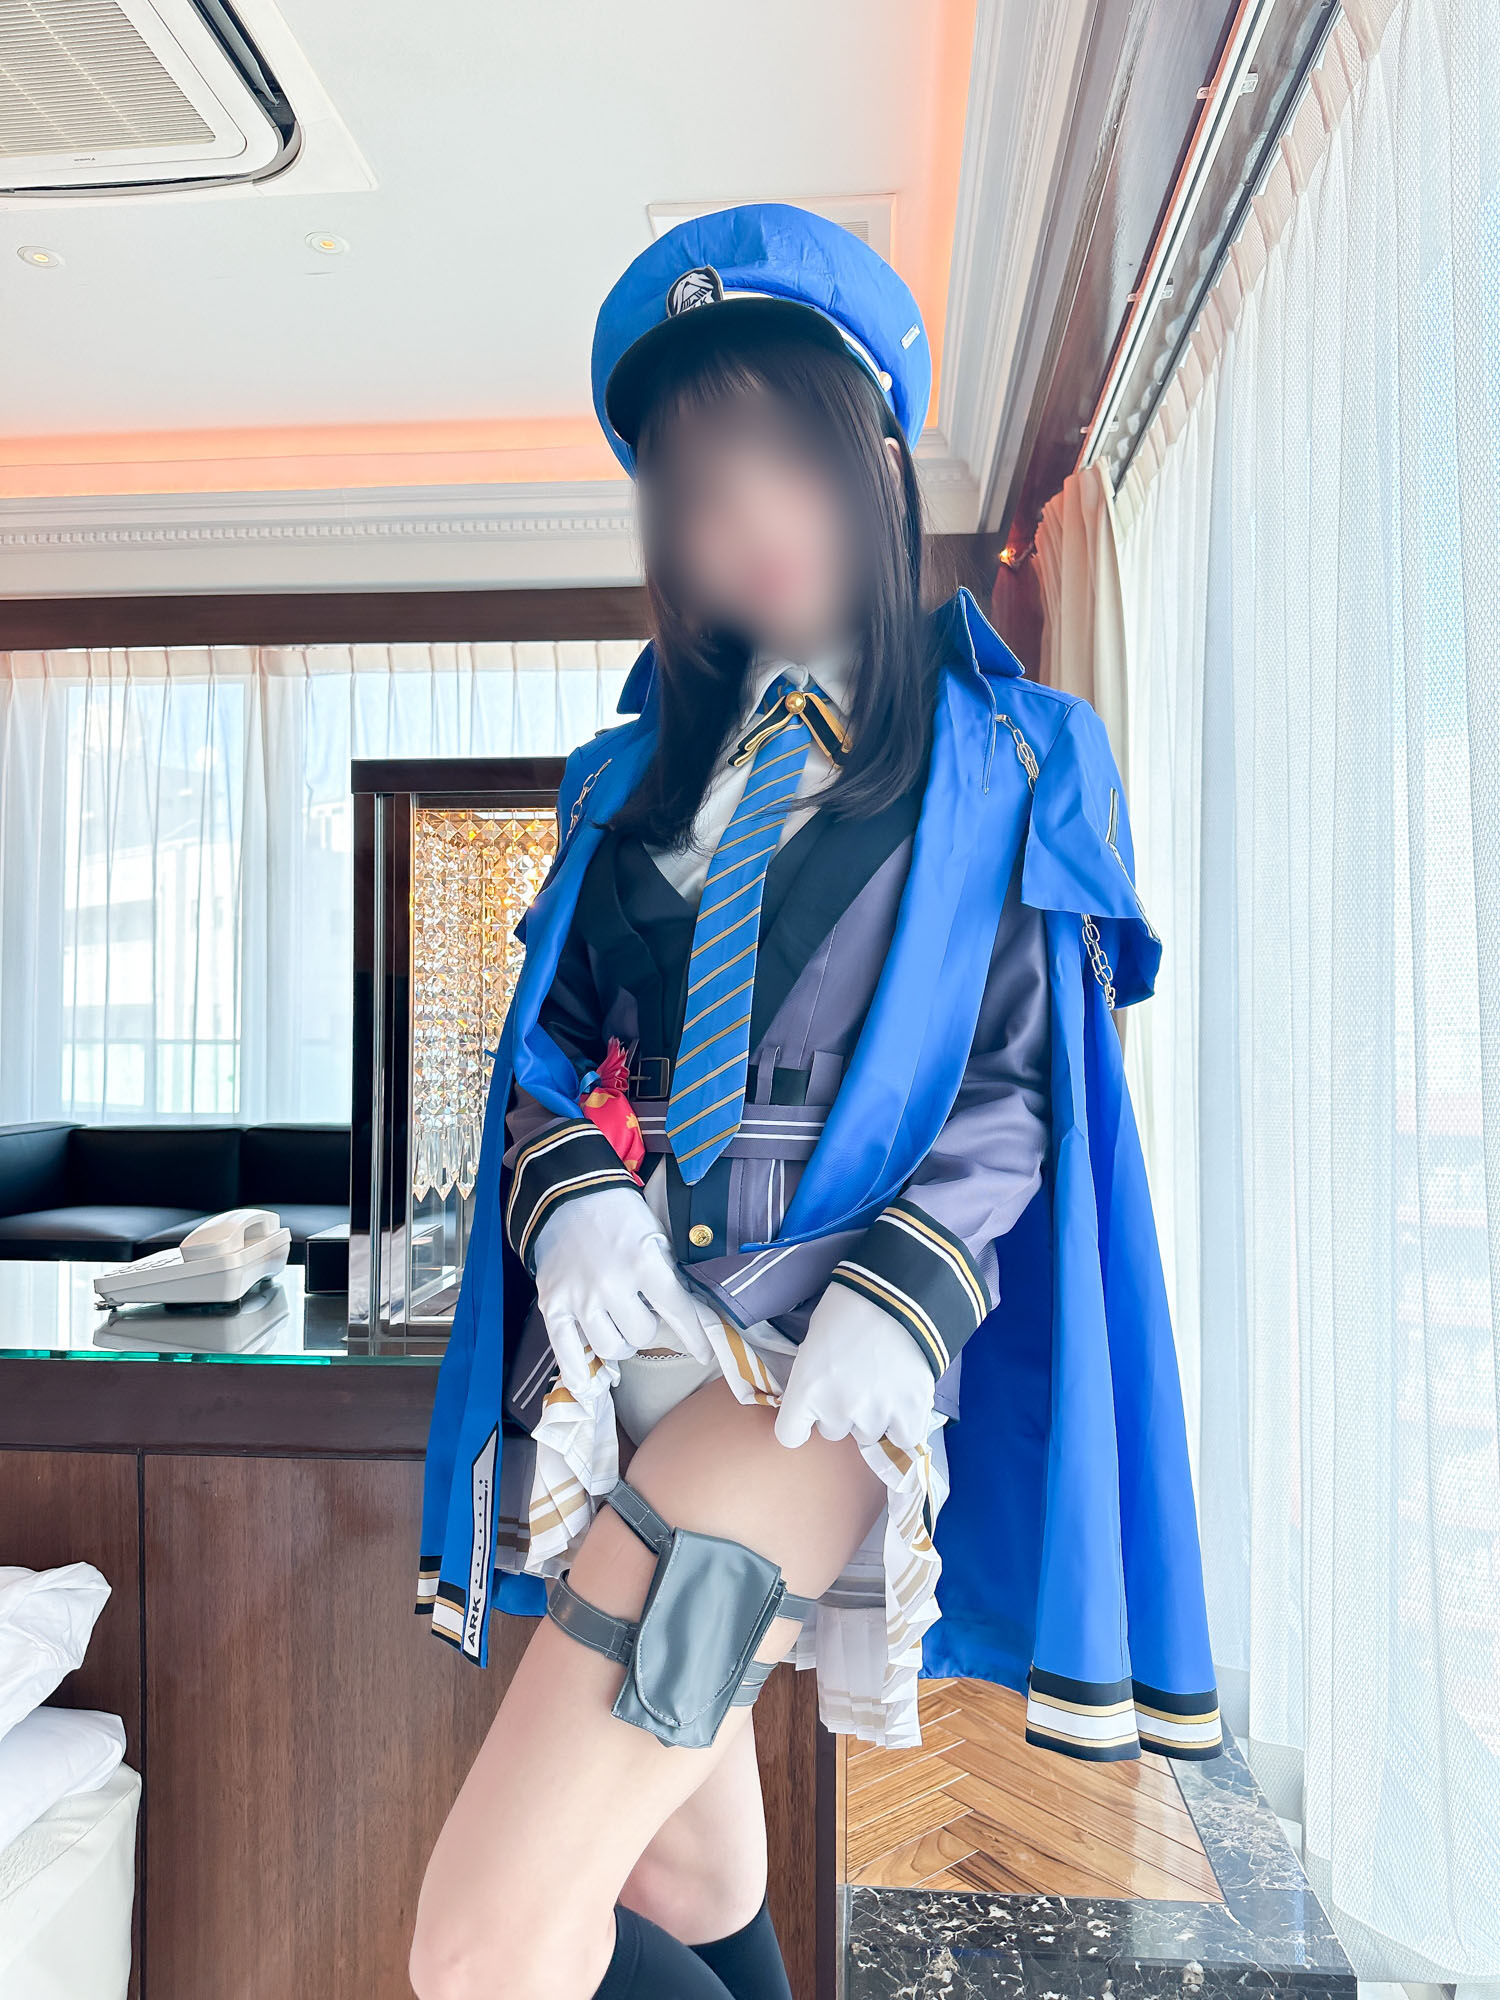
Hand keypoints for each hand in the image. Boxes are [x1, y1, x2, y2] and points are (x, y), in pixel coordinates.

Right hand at [530, 1185, 716, 1397]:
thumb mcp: (655, 1237)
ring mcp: (579, 1298)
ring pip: (611, 1348)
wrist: (567, 1194)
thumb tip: (690, 1316)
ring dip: (620, 1342)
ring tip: (618, 1326)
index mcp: (644, 1263)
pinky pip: (567, 1354)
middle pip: (642, 1336)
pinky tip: (590, 1382)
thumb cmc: (619, 1214)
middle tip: (643, 1313)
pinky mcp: (553, 1305)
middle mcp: (612, 1285)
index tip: (705, 1353)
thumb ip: (668, 1276)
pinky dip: (580, 1374)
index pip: (678, 1313)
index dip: (696, 1338)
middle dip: (648, 1328)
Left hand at [774, 1284, 936, 1451]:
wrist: (896, 1293)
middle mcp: (837, 1409)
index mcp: (805, 1388)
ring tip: (882, 1384)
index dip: (798, 1425)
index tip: (808, 1416)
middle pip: (832, 1431)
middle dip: (841, 1411)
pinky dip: (903, 1425)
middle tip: (854, 1381)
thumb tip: (820, 1390)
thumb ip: (812, 1374)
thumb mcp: (814, 1339)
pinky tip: (903, 1404)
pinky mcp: (910, 1411)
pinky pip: (903, 1438)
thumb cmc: (849, 1305)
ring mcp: (875, 1414)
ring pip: (867, 1434)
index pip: (789, 1435)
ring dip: (872, 1416)